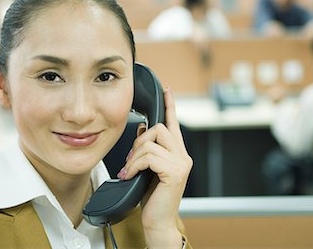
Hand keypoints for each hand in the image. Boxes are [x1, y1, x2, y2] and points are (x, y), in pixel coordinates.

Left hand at [118, 87, 192, 246]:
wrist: (157, 223)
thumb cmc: (152, 198)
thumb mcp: (148, 169)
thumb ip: (148, 149)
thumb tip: (142, 127)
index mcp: (177, 153)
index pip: (174, 124)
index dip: (170, 106)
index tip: (167, 90)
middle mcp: (183, 155)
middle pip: (159, 128)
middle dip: (140, 141)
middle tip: (131, 159)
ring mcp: (181, 163)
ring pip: (151, 142)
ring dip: (134, 157)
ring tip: (129, 171)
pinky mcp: (174, 172)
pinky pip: (148, 156)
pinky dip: (135, 165)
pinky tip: (131, 176)